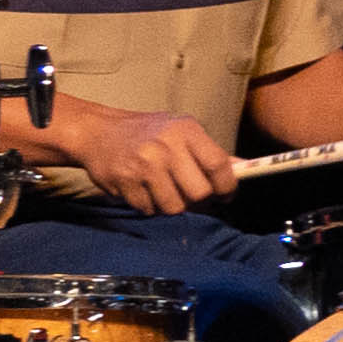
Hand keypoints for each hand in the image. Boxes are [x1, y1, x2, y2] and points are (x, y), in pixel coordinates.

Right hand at [56, 100, 235, 214]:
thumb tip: (245, 168)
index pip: (218, 165)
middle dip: (201, 201)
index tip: (226, 195)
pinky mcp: (123, 183)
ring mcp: (142, 166)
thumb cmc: (149, 133)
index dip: (228, 186)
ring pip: (174, 207)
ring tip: (168, 191)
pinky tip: (146, 191)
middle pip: (199, 193)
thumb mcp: (182, 131)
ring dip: (174, 205)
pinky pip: (149, 210)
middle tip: (195, 197)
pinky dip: (151, 206)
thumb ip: (211, 152)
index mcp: (185, 131)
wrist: (97, 132)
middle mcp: (164, 148)